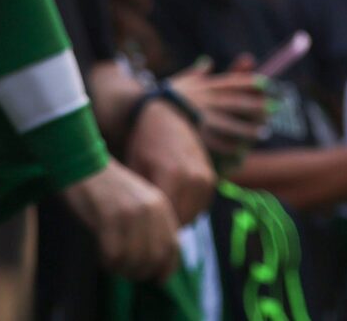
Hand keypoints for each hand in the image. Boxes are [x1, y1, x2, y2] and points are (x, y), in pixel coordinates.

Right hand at [61, 160, 179, 282]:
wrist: (85, 166)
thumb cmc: (108, 190)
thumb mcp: (139, 203)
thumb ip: (152, 228)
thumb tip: (156, 264)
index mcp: (162, 207)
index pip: (173, 249)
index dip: (165, 270)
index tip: (155, 278)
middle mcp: (151, 210)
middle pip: (154, 260)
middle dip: (140, 273)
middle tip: (124, 269)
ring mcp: (131, 214)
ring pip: (134, 261)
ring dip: (121, 268)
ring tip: (112, 260)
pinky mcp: (110, 218)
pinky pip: (113, 257)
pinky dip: (107, 262)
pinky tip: (100, 252)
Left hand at [126, 89, 215, 226]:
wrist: (166, 116)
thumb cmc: (143, 143)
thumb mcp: (135, 169)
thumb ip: (142, 199)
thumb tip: (138, 227)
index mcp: (174, 176)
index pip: (164, 220)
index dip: (150, 229)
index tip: (138, 231)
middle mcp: (196, 178)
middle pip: (179, 221)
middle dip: (163, 227)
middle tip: (146, 226)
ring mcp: (207, 178)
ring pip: (191, 216)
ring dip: (176, 219)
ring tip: (157, 214)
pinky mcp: (212, 179)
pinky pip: (199, 207)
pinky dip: (186, 209)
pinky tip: (169, 202)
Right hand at [166, 57, 266, 165]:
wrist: (137, 117)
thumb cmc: (162, 100)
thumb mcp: (180, 82)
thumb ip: (197, 73)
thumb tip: (208, 61)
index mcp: (205, 88)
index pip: (233, 83)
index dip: (252, 84)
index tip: (269, 84)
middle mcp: (206, 102)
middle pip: (238, 104)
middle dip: (257, 107)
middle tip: (273, 111)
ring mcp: (202, 121)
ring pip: (232, 126)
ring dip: (249, 131)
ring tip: (262, 133)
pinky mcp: (196, 140)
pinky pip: (219, 147)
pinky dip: (232, 150)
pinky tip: (241, 153)